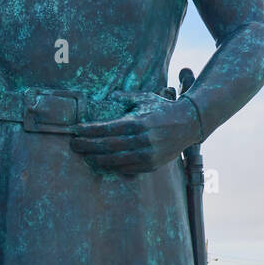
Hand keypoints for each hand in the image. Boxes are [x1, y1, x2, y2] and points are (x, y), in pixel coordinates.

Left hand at [70, 92, 200, 175]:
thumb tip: (108, 95)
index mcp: (138, 123)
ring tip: (85, 155)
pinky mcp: (152, 165)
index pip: (107, 129)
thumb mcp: (145, 98)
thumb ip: (125, 97)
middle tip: (73, 145)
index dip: (89, 132)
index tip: (76, 131)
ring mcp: (148, 155)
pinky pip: (127, 169)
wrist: (189, 124)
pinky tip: (103, 163)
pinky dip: (113, 166)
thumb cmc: (163, 108)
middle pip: (108, 146)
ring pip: (115, 161)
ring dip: (97, 159)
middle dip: (87, 146)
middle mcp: (143, 140)